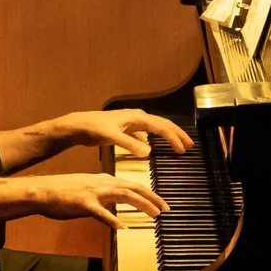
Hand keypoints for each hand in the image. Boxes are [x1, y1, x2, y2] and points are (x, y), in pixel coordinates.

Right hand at [31, 173, 168, 228]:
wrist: (42, 190)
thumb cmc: (62, 192)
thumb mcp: (87, 189)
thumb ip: (102, 195)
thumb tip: (113, 204)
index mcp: (104, 180)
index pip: (132, 185)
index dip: (149, 194)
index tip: (161, 203)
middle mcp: (102, 183)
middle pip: (134, 188)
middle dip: (153, 198)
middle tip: (166, 208)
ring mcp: (94, 193)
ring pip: (124, 196)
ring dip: (142, 205)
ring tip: (154, 215)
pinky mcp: (83, 204)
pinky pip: (102, 213)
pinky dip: (114, 220)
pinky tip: (124, 228)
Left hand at [57, 108, 192, 157]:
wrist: (79, 125)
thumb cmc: (95, 128)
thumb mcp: (113, 137)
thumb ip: (130, 145)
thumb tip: (149, 153)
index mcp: (138, 118)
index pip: (162, 127)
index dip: (174, 138)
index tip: (184, 149)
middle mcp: (138, 118)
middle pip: (164, 125)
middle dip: (177, 134)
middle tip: (190, 145)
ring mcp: (132, 123)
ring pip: (156, 128)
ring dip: (168, 136)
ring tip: (177, 145)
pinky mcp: (126, 129)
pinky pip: (145, 133)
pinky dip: (153, 140)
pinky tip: (151, 148)